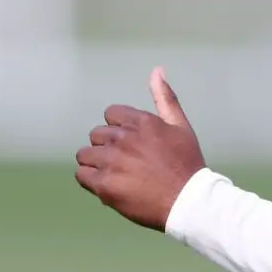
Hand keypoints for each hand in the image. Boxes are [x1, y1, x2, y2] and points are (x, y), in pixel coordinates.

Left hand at [75, 67, 205, 230]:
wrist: (188, 202)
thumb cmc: (187, 164)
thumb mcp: (180, 126)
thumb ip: (165, 98)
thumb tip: (157, 70)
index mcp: (141, 122)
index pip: (111, 115)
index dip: (119, 129)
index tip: (131, 144)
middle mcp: (123, 138)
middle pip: (97, 135)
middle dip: (107, 147)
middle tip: (125, 163)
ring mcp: (112, 161)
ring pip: (85, 154)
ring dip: (96, 163)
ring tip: (115, 175)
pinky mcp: (104, 184)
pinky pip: (82, 175)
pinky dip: (91, 179)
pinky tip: (108, 185)